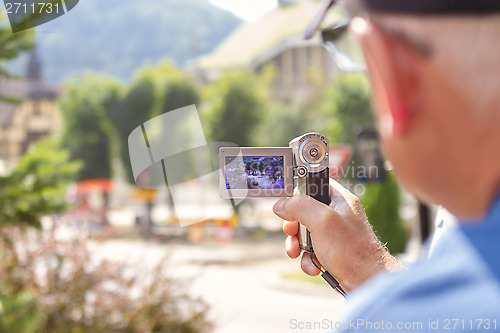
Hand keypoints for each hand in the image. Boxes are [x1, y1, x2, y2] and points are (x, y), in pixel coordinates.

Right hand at [273, 179, 403, 291]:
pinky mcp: (331, 250)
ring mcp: (334, 233)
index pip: (314, 183)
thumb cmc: (351, 250)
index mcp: (340, 199)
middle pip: (304, 210)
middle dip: (293, 225)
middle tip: (291, 232)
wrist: (367, 282)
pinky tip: (314, 266)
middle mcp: (337, 213)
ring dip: (297, 245)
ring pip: (304, 232)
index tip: (288, 204)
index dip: (298, 192)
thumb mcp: (322, 221)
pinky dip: (307, 259)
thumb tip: (281, 204)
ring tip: (297, 253)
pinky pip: (310, 250)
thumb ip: (299, 206)